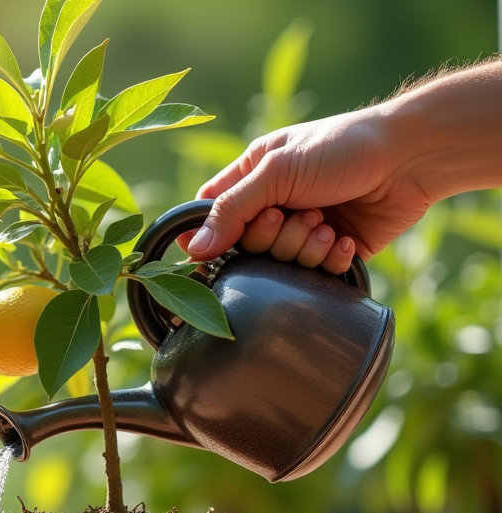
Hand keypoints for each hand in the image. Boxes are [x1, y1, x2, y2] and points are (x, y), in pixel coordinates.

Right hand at [182, 108, 433, 272]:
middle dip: (273, 237)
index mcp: (253, 177)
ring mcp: (304, 230)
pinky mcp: (334, 252)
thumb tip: (192, 250)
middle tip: (298, 214)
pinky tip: (345, 237)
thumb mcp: (277, 171)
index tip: (208, 250)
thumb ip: (232, 209)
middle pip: (245, 246)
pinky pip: (317, 273)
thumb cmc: (340, 149)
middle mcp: (274, 205)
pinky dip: (331, 258)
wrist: (410, 158)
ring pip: (281, 263)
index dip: (206, 234)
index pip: (209, 213)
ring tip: (328, 223)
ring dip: (305, 246)